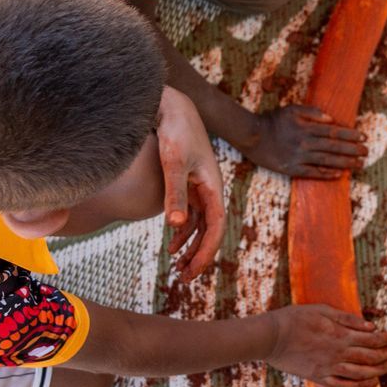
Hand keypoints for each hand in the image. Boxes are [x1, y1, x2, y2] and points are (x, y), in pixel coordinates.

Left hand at [154, 87, 224, 283]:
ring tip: (177, 267)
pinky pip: (191, 214)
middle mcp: (211, 189)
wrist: (172, 107)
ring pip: (201, 225)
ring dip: (191, 246)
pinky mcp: (189, 183)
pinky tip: (172, 243)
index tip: (191, 272)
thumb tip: (176, 225)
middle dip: (199, 256)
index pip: (215, 228)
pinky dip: (183, 231)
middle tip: (184, 278)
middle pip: (210, 231)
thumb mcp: (173, 163)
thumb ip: (174, 193)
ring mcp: (201, 187)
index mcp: (214, 186)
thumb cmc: (174, 132)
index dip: (205, 253)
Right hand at [234, 105, 366, 178]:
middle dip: (352, 150)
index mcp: (306, 127)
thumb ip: (312, 112)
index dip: (350, 135)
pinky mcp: (291, 169)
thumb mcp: (292, 109)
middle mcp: (304, 143)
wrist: (251, 135)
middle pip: (333, 147)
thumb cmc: (272, 120)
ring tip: (359, 164)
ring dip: (345, 163)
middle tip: (366, 152)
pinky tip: (339, 174)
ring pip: (326, 161)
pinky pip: (312, 173)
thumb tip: (331, 119)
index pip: (333, 132)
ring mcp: (298, 157)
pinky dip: (326, 174)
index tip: (363, 137)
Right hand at [259, 305, 386, 386]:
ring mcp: (329, 368)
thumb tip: (371, 327)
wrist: (271, 337)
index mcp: (341, 335)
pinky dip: (361, 385)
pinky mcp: (319, 377)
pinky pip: (344, 385)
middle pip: (371, 357)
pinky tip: (371, 382)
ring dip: (380, 370)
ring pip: (362, 373)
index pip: (373, 340)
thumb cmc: (294, 319)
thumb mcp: (322, 310)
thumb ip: (348, 319)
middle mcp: (338, 354)